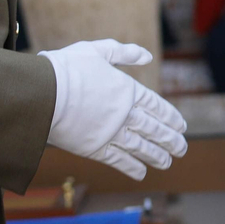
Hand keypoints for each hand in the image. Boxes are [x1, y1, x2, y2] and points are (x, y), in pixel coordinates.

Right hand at [38, 40, 187, 178]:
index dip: (170, 117)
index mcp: (127, 90)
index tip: (181, 126)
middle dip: (169, 140)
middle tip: (182, 148)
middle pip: (153, 129)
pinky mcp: (94, 148)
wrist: (42, 93)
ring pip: (140, 147)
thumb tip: (147, 56)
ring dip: (156, 155)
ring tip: (168, 162)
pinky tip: (142, 173)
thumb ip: (124, 53)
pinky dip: (132, 167)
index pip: (156, 106)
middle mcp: (123, 114)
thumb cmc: (66, 68)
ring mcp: (110, 133)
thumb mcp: (97, 50)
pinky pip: (118, 160)